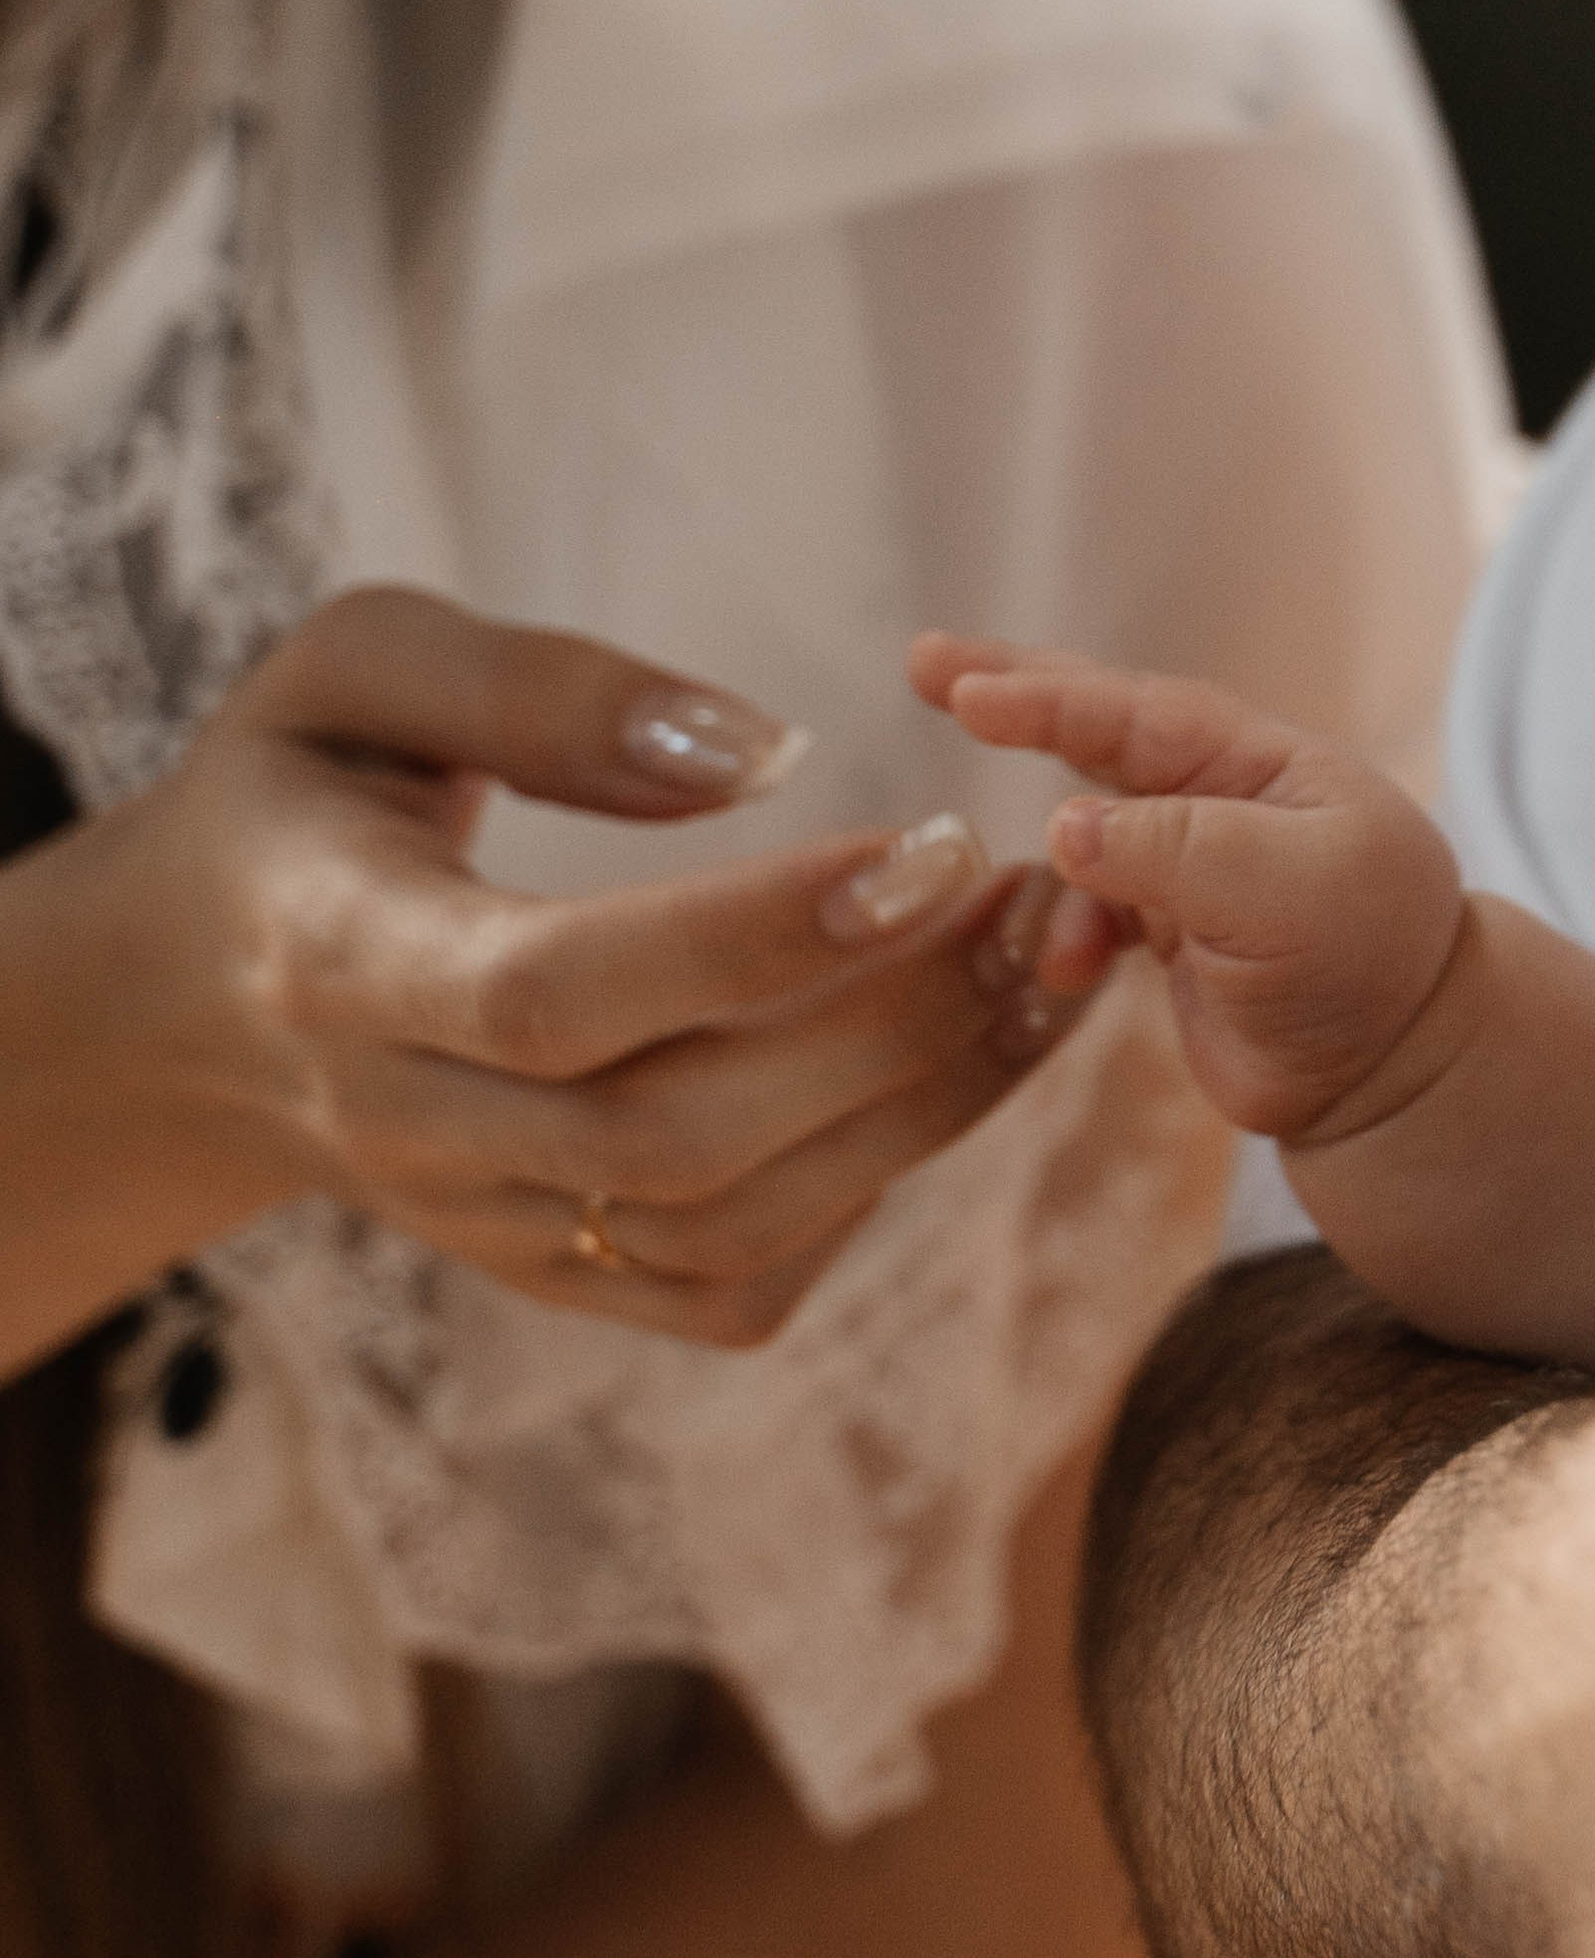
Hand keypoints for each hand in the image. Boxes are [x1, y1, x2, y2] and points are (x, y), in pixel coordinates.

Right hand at [3, 587, 1079, 1366]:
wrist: (192, 993)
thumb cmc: (302, 789)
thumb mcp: (355, 668)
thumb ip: (541, 690)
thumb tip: (762, 755)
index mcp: (341, 961)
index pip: (559, 992)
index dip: (755, 938)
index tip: (937, 847)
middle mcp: (406, 1126)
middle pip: (671, 1135)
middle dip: (890, 1026)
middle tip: (1033, 898)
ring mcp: (479, 1224)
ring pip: (727, 1230)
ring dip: (919, 1110)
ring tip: (1037, 970)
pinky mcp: (548, 1276)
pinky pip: (729, 1289)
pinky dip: (862, 1197)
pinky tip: (936, 1070)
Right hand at [911, 632, 1462, 1139]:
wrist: (1397, 1076)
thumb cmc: (1367, 965)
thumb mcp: (1286, 894)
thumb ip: (1174, 852)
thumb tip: (1061, 828)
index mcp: (1267, 765)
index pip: (1139, 713)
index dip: (1048, 697)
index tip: (962, 690)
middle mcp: (1226, 798)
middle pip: (1102, 732)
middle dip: (1017, 699)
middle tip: (924, 666)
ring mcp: (1195, 864)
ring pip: (1088, 832)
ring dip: (1054, 874)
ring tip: (1065, 947)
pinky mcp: (1172, 931)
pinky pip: (1090, 909)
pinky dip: (1066, 934)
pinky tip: (1064, 972)